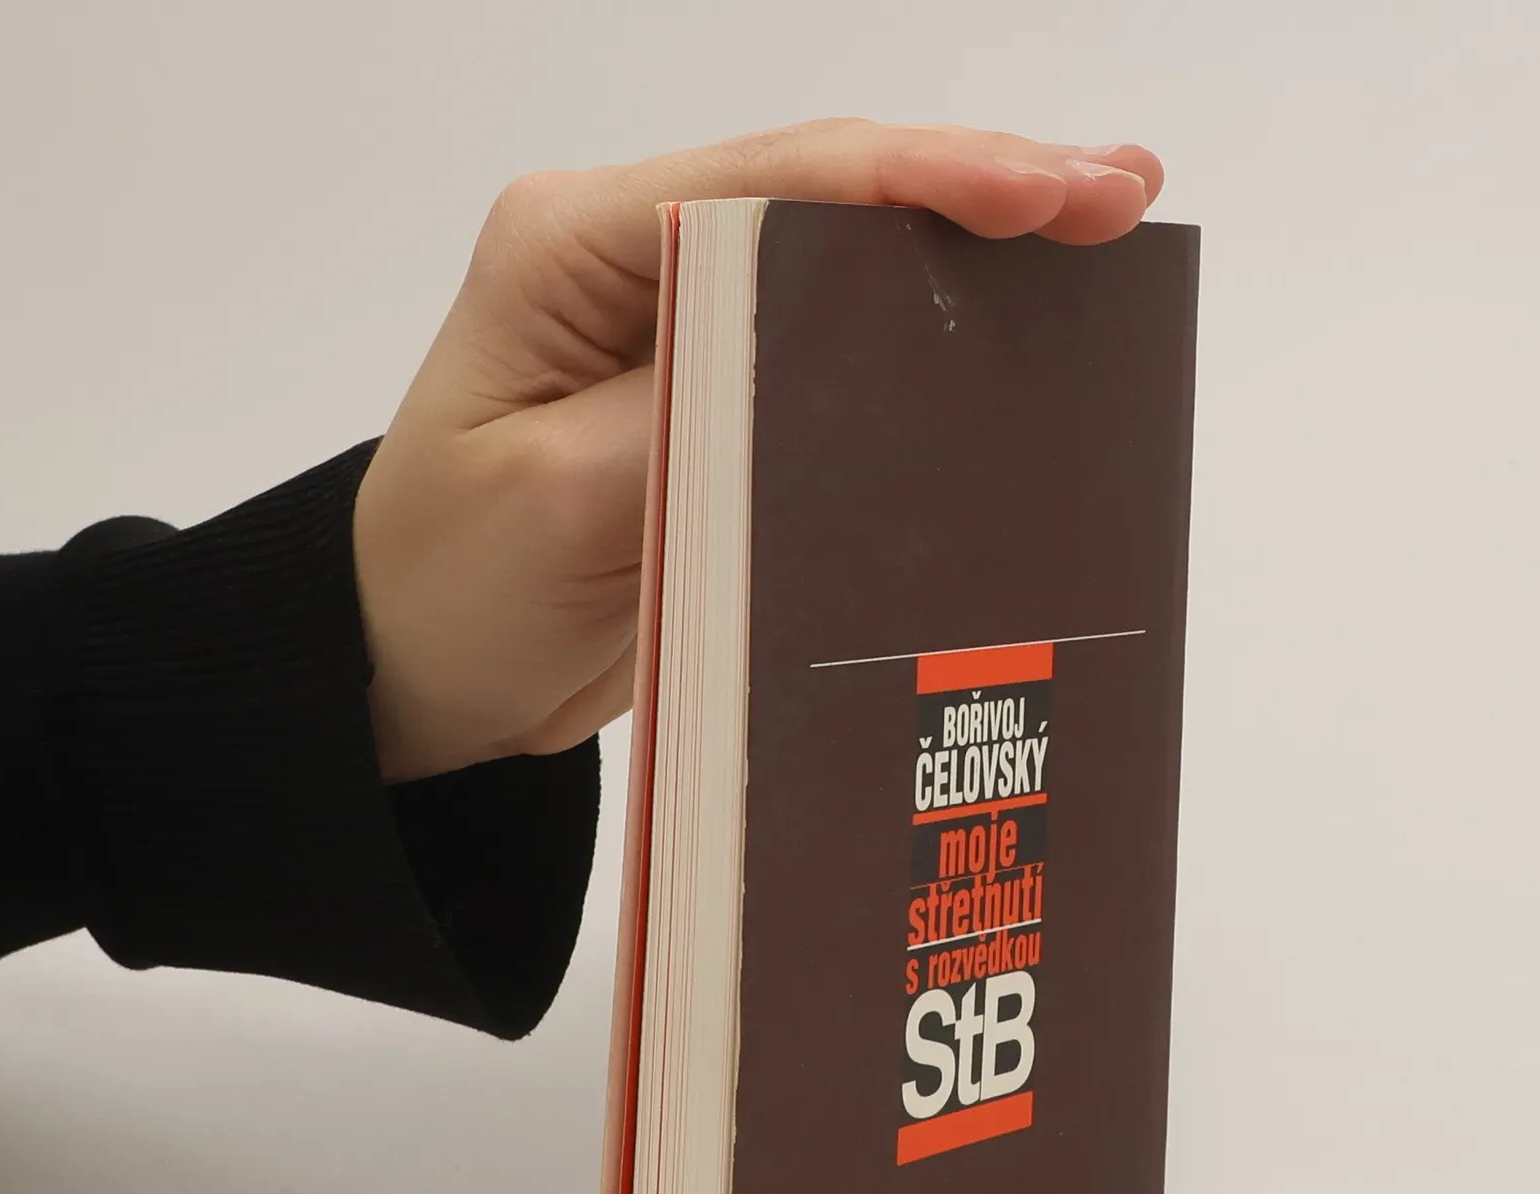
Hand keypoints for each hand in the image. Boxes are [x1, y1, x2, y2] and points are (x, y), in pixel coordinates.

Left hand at [353, 119, 1164, 782]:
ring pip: (844, 260)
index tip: (1054, 194)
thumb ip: (697, 417)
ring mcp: (676, 323)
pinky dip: (927, 334)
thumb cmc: (454, 588)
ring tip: (1103, 235)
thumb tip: (836, 359)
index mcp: (575, 247)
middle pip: (828, 197)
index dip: (926, 180)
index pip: (774, 185)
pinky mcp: (710, 396)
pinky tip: (1014, 327)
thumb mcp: (561, 505)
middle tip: (1120, 199)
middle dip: (978, 190)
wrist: (419, 668)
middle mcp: (633, 258)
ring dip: (970, 250)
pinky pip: (833, 348)